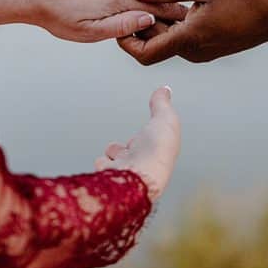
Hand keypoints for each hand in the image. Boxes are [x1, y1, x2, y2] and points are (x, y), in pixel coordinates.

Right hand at [95, 86, 179, 201]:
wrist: (138, 177)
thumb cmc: (156, 153)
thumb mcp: (165, 118)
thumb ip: (162, 104)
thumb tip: (164, 90)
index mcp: (159, 150)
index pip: (153, 142)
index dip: (150, 135)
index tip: (148, 132)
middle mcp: (144, 162)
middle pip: (134, 152)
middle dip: (129, 147)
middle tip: (129, 145)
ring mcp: (127, 170)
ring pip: (117, 160)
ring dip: (114, 154)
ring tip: (114, 152)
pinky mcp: (110, 175)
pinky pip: (103, 166)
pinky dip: (103, 163)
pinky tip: (104, 162)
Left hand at [117, 0, 267, 64]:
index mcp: (190, 40)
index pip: (144, 53)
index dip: (125, 38)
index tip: (119, 14)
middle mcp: (194, 51)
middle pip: (153, 44)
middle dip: (139, 22)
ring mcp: (205, 49)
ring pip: (169, 38)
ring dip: (158, 18)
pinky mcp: (213, 42)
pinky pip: (184, 34)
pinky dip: (174, 18)